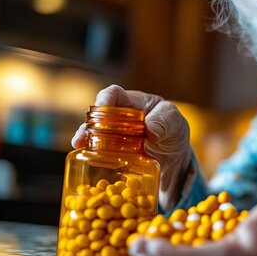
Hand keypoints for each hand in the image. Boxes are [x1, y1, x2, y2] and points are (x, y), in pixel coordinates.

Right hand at [71, 85, 190, 209]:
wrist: (175, 158)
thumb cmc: (174, 132)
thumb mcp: (176, 123)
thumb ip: (167, 120)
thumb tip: (151, 127)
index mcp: (134, 104)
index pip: (115, 94)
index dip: (105, 98)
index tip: (102, 106)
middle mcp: (120, 119)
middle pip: (98, 116)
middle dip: (88, 125)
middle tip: (83, 137)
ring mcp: (115, 137)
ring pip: (94, 135)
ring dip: (86, 140)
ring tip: (80, 146)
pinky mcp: (115, 155)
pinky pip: (100, 154)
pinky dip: (93, 157)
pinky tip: (89, 161)